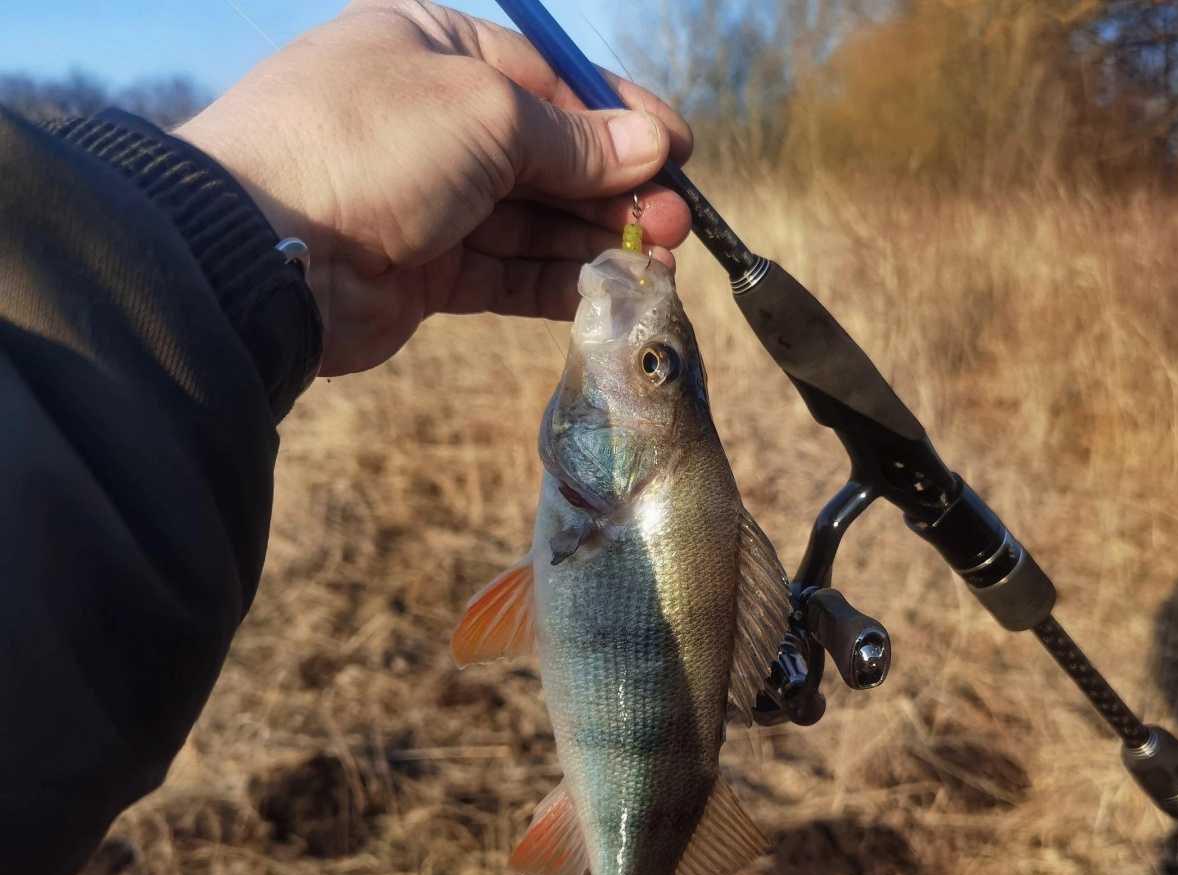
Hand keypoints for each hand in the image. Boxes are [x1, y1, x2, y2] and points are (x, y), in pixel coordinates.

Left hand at [175, 0, 692, 375]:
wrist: (263, 250)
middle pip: (546, 153)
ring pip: (532, 218)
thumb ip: (574, 141)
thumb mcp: (486, 115)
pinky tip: (608, 289)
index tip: (678, 151)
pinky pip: (506, 271)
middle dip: (614, 186)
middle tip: (675, 220)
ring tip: (657, 257)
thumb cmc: (369, 143)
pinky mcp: (422, 269)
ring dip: (596, 238)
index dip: (619, 116)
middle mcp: (428, 118)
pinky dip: (557, 281)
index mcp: (431, 45)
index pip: (547, 79)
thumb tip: (651, 148)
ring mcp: (423, 197)